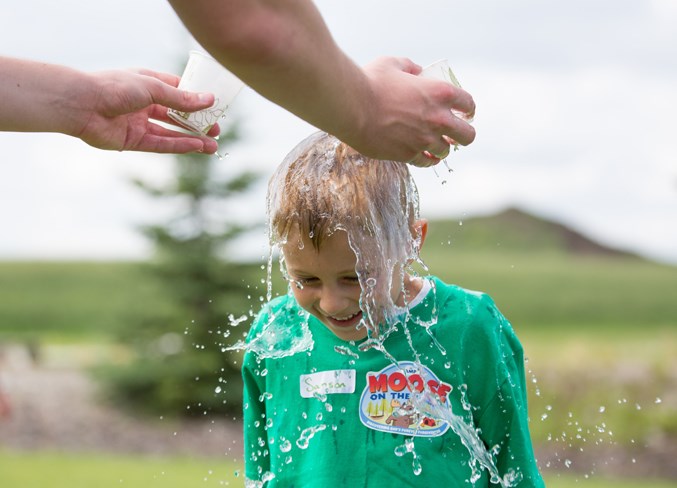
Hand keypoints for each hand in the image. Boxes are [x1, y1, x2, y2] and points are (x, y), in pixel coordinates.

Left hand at [73, 69, 220, 153]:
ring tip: (213, 145)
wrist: (82, 105)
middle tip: (217, 129)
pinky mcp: (133, 141)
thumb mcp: (153, 88)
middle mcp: (144, 103)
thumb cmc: (114, 87)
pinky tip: (196, 147)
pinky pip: (161, 144)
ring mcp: (139, 123)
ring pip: (172, 133)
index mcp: (148, 83)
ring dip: (193, 139)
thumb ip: (181, 98)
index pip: (178, 90)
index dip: (196, 98)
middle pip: (177, 115)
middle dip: (197, 123)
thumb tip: (209, 101)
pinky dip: (179, 145)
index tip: (214, 106)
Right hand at [354, 57, 475, 165]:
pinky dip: (427, 159)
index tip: (465, 112)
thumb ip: (410, 67)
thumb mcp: (393, 64)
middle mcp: (438, 119)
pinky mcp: (408, 155)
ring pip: (446, 151)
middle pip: (467, 135)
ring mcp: (424, 140)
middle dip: (464, 134)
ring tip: (436, 145)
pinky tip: (426, 157)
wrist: (351, 106)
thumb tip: (417, 71)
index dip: (468, 109)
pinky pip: (426, 162)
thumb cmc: (370, 82)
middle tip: (456, 134)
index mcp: (440, 93)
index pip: (468, 104)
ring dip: (442, 147)